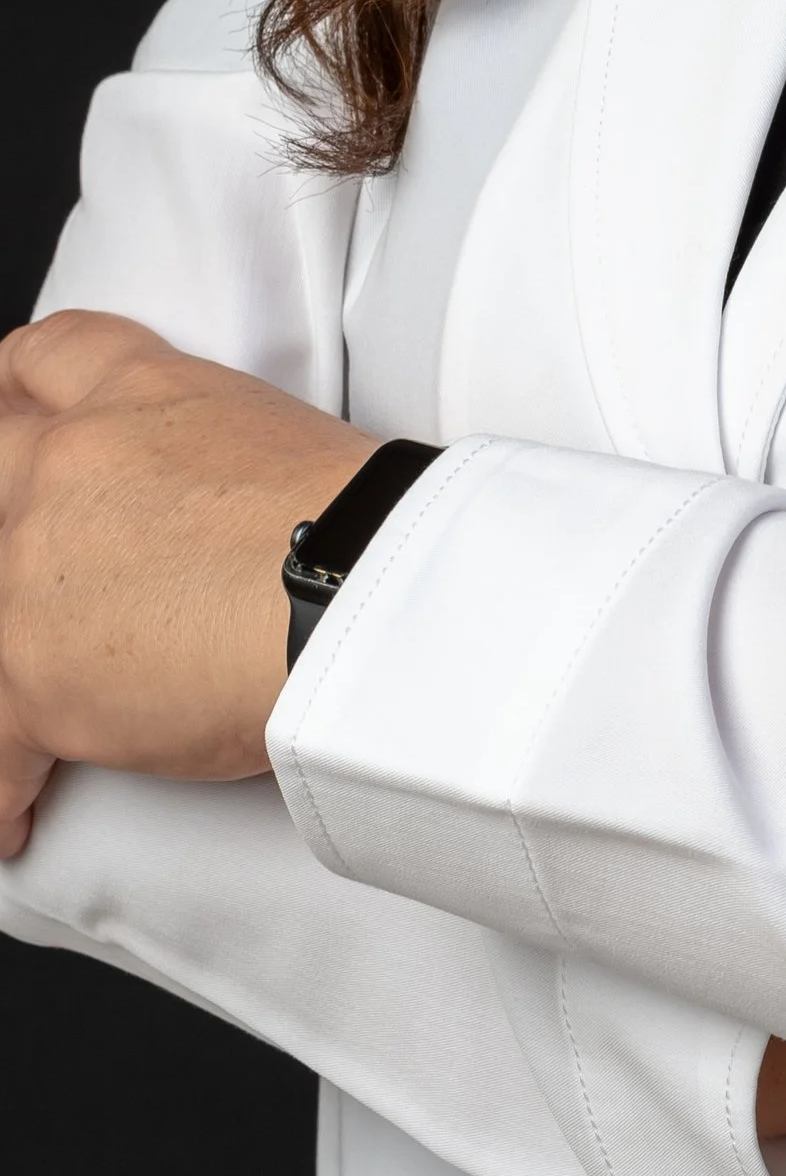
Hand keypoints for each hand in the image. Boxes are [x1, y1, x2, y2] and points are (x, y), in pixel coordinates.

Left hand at [0, 309, 376, 856]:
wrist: (358, 586)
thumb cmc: (361, 524)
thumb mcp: (277, 441)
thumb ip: (204, 466)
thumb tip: (215, 525)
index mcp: (142, 394)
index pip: (47, 360)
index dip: (15, 393)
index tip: (11, 419)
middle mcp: (69, 464)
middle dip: (4, 522)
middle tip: (26, 575)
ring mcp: (33, 564)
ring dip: (10, 659)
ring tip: (27, 714)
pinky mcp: (29, 672)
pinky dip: (5, 790)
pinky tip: (18, 816)